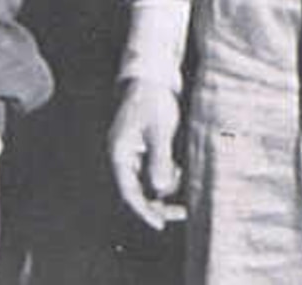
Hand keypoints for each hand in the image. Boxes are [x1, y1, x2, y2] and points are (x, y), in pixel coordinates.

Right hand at [106, 80, 185, 229]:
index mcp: (119, 153)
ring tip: (182, 176)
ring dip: (164, 187)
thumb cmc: (152, 100)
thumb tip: (159, 190)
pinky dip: (165, 176)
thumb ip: (159, 160)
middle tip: (182, 212)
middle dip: (158, 203)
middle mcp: (122, 157)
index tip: (160, 224)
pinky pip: (151, 172)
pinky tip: (178, 170)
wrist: (151, 77)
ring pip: (146, 183)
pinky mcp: (141, 149)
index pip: (129, 192)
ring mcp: (131, 154)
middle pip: (137, 192)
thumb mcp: (159, 130)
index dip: (144, 211)